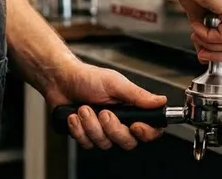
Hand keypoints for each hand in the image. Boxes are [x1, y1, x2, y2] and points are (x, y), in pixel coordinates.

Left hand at [44, 62, 166, 149]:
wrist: (61, 80)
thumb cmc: (88, 78)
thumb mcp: (116, 83)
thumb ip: (138, 95)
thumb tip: (161, 101)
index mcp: (131, 109)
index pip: (150, 129)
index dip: (146, 132)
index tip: (136, 126)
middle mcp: (119, 122)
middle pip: (128, 142)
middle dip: (113, 129)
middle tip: (103, 112)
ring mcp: (103, 131)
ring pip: (105, 144)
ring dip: (91, 125)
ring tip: (84, 108)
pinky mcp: (87, 136)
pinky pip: (87, 144)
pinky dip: (78, 129)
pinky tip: (74, 116)